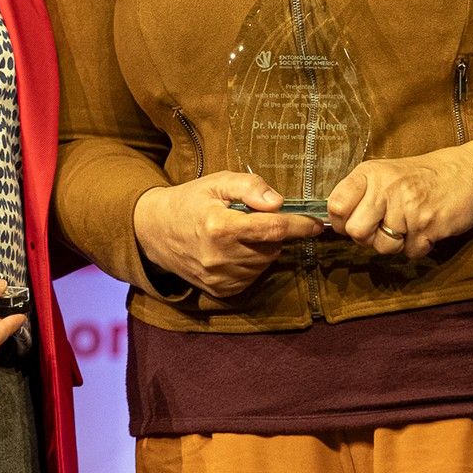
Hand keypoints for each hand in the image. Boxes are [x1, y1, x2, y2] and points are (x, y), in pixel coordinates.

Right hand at [132, 173, 324, 298]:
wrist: (155, 231)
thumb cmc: (191, 201)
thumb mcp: (217, 182)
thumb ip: (249, 186)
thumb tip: (279, 202)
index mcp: (220, 226)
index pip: (273, 228)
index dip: (299, 226)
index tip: (316, 223)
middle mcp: (220, 257)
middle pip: (271, 247)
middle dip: (274, 232)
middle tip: (256, 219)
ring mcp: (220, 278)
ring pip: (264, 263)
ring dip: (263, 248)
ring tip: (240, 234)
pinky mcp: (221, 291)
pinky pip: (252, 277)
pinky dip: (252, 263)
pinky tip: (234, 250)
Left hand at [324, 134, 472, 260]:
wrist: (468, 173)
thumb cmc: (422, 177)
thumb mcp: (386, 173)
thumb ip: (361, 194)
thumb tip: (337, 224)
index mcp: (371, 173)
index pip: (336, 206)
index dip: (342, 221)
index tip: (353, 221)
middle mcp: (387, 188)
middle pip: (356, 232)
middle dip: (368, 238)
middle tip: (384, 227)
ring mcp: (408, 208)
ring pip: (383, 247)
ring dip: (395, 244)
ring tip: (408, 225)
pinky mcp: (429, 226)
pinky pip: (410, 252)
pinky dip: (417, 246)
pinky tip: (425, 228)